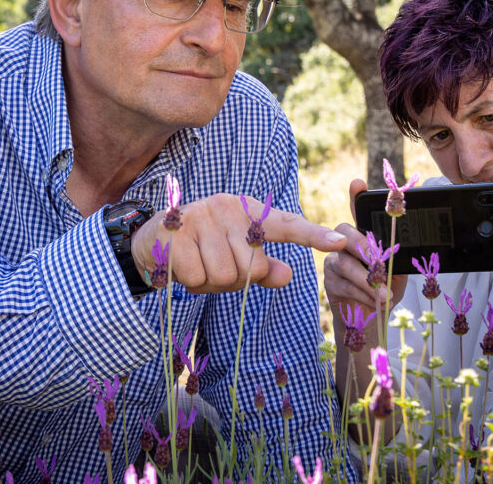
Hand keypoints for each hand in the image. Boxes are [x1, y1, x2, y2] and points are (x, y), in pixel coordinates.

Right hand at [131, 193, 346, 293]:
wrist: (152, 239)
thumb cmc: (203, 249)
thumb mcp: (234, 257)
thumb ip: (262, 268)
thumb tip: (288, 275)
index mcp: (248, 212)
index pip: (287, 225)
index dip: (314, 236)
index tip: (340, 242)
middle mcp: (228, 208)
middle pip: (251, 269)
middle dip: (233, 281)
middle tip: (213, 267)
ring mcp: (202, 218)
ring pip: (225, 277)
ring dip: (209, 283)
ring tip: (197, 265)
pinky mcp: (178, 234)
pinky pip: (197, 278)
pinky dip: (189, 282)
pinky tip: (180, 265)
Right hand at [323, 179, 406, 318]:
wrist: (371, 318)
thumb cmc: (385, 289)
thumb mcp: (397, 272)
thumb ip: (395, 259)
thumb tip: (398, 254)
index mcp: (364, 236)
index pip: (358, 211)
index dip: (356, 196)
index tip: (358, 184)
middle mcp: (345, 243)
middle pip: (344, 232)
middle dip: (362, 245)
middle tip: (378, 261)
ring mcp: (334, 260)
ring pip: (346, 263)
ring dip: (368, 281)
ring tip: (384, 294)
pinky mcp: (330, 280)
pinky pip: (344, 284)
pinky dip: (363, 295)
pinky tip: (375, 302)